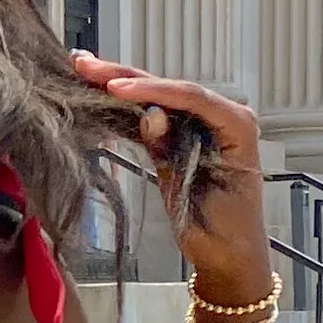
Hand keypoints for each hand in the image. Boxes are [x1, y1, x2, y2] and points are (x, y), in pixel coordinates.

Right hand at [71, 61, 270, 297]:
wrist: (231, 259)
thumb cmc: (223, 234)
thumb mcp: (192, 197)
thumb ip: (171, 154)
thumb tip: (150, 116)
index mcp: (238, 128)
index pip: (191, 97)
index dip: (150, 90)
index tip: (114, 87)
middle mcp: (225, 117)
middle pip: (171, 89)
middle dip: (127, 77)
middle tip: (85, 64)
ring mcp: (206, 124)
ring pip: (160, 96)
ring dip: (122, 82)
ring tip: (84, 67)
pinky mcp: (187, 134)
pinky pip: (157, 112)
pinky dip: (129, 104)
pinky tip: (102, 90)